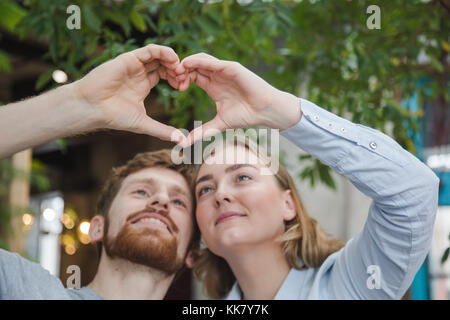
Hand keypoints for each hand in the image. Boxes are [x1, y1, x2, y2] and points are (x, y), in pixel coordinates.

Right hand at [73, 44, 185, 143]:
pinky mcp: (128, 59)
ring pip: (158, 54)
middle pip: (163, 63)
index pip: (165, 74)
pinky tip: (172, 60)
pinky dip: (163, 51)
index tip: (183, 88)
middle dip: (176, 69)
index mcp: (143, 84)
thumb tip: (181, 140)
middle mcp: (139, 72)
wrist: (92, 108)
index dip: (176, 78)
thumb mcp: (143, 123)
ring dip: (172, 59)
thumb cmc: (113, 116)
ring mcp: (134, 65)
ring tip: (179, 70)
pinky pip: (149, 50)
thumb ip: (163, 131)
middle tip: (184, 79)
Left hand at [175, 53, 301, 146]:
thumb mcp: (219, 124)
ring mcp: (224, 70)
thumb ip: (202, 131)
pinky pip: (211, 61)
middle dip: (181, 70)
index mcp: (212, 86)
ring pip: (201, 60)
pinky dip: (198, 61)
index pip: (192, 76)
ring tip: (177, 70)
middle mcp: (217, 76)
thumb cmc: (246, 116)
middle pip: (193, 66)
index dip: (181, 79)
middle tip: (172, 78)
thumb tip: (185, 143)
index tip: (175, 88)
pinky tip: (187, 65)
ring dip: (187, 63)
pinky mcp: (231, 68)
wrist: (265, 112)